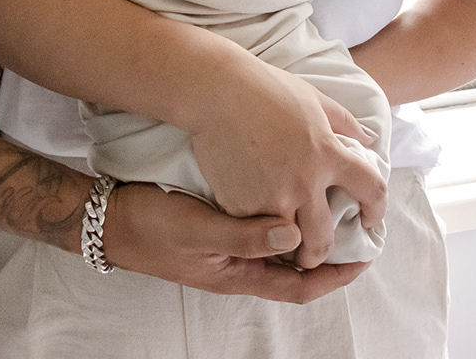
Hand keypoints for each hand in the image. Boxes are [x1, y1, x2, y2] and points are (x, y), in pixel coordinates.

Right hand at [100, 184, 369, 302]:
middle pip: (296, 266)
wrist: (109, 219)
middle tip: (360, 225)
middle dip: (331, 252)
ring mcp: (228, 249)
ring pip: (281, 246)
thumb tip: (295, 233)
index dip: (335, 275)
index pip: (300, 285)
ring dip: (310, 230)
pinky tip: (294, 190)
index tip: (366, 257)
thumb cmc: (151, 227)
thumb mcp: (197, 230)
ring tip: (337, 204)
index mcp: (238, 275)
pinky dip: (284, 214)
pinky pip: (261, 228)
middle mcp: (239, 266)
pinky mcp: (219, 229)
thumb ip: (243, 235)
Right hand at [186, 58, 388, 269]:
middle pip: (325, 241)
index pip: (372, 191)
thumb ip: (345, 124)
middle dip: (324, 253)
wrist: (217, 92)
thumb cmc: (267, 89)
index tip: (370, 218)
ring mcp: (271, 197)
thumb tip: (369, 138)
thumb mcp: (315, 100)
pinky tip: (254, 228)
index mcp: (328, 154)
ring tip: (285, 247)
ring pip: (289, 246)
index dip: (377, 209)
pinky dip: (256, 234)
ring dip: (290, 250)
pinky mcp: (240, 205)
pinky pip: (253, 233)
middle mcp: (304, 182)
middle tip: (318, 249)